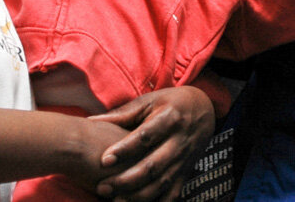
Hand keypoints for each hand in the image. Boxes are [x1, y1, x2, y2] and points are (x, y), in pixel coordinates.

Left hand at [91, 85, 215, 201]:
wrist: (204, 109)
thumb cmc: (170, 103)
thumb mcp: (149, 102)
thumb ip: (122, 114)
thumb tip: (90, 121)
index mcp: (169, 118)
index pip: (145, 137)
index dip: (125, 149)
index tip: (103, 160)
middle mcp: (179, 141)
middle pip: (153, 166)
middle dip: (126, 180)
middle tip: (102, 187)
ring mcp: (184, 160)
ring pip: (161, 184)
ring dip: (137, 196)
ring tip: (114, 201)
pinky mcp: (186, 173)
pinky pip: (173, 194)